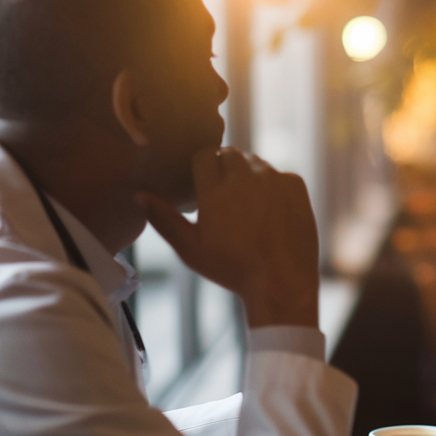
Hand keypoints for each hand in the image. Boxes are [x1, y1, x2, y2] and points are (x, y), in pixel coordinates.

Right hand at [138, 147, 318, 327]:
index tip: (201, 184)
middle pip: (229, 153)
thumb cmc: (232, 269)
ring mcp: (274, 178)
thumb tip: (139, 194)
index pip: (203, 155)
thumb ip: (163, 217)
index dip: (200, 167)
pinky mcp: (296, 185)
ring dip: (248, 175)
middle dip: (223, 167)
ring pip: (255, 163)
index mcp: (215, 187)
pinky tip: (271, 211)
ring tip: (247, 204)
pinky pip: (280, 175)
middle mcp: (245, 175)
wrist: (281, 282)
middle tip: (223, 194)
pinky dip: (274, 186)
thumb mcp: (190, 248)